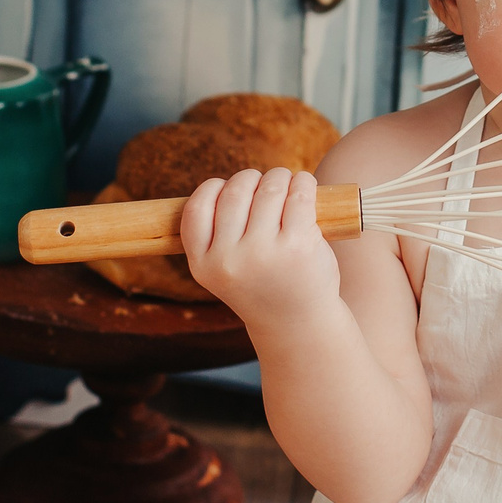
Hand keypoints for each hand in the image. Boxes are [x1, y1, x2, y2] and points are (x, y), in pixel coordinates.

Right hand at [179, 168, 340, 332]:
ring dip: (280, 177)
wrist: (298, 324)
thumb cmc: (263, 286)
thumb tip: (233, 183)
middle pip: (236, 191)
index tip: (231, 191)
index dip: (214, 189)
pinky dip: (303, 182)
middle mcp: (228, 260)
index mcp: (203, 265)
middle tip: (268, 186)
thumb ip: (219, 234)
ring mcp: (263, 253)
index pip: (197, 207)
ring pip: (268, 188)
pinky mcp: (297, 247)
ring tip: (288, 184)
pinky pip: (298, 195)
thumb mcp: (224, 270)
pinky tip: (304, 186)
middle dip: (253, 179)